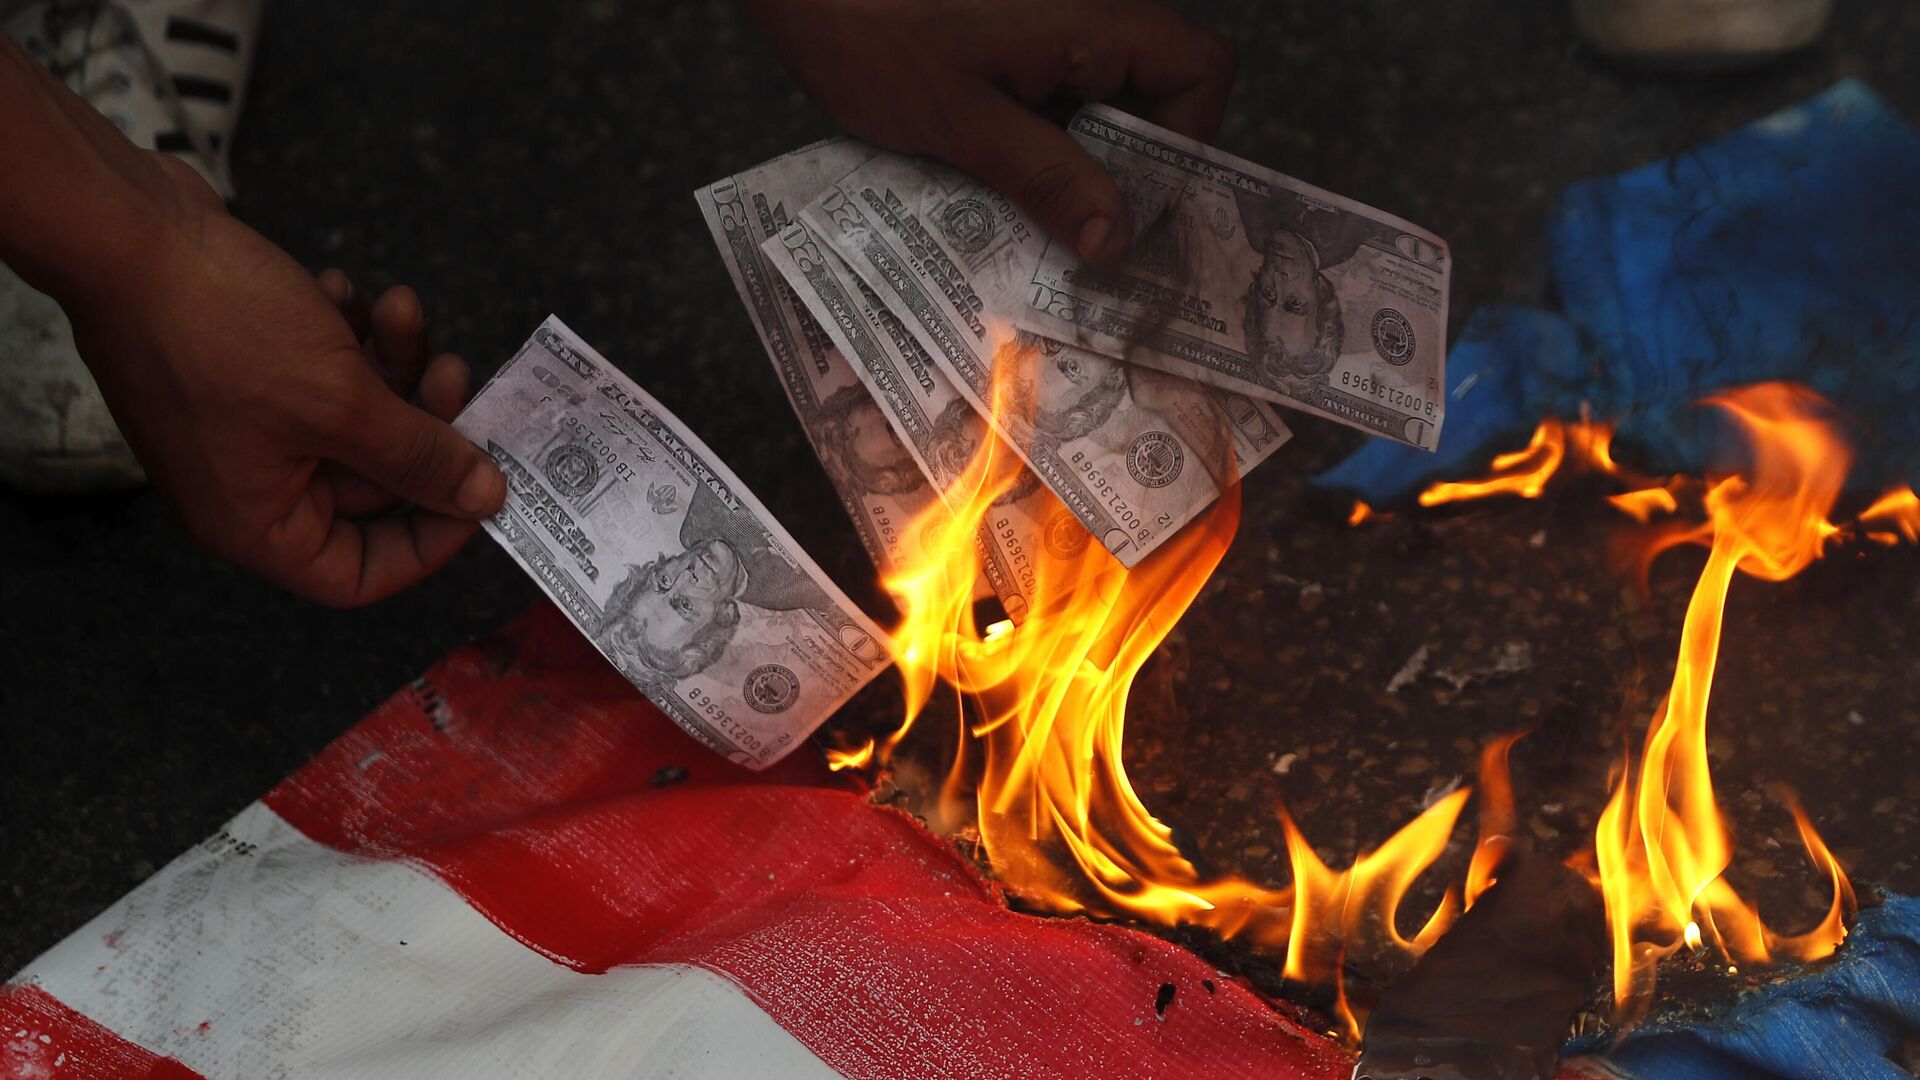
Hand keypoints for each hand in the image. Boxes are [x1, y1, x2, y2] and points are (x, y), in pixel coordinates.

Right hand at [64, 154, 505, 605]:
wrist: (128, 229)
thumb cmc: (220, 329)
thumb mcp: (344, 404)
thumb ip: (421, 458)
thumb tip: (487, 500)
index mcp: (257, 524)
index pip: (359, 575)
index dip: (429, 541)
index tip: (480, 489)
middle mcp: (249, 486)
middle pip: (373, 485)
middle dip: (421, 422)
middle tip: (456, 371)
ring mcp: (246, 426)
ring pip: (359, 416)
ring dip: (392, 362)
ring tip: (402, 308)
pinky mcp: (247, 370)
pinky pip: (325, 370)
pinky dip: (347, 332)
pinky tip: (340, 288)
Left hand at [739, 0, 1235, 262]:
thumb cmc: (871, 31)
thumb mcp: (960, 121)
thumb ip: (1046, 176)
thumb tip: (1118, 239)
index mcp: (1092, 21)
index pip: (1200, 70)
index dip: (1189, 140)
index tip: (1138, 206)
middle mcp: (1084, 20)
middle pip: (1157, 97)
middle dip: (1126, 173)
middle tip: (1083, 245)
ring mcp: (1046, 34)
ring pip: (1101, 110)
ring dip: (1077, 170)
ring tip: (1035, 229)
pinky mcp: (1007, 51)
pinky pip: (1052, 105)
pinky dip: (1038, 150)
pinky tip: (998, 195)